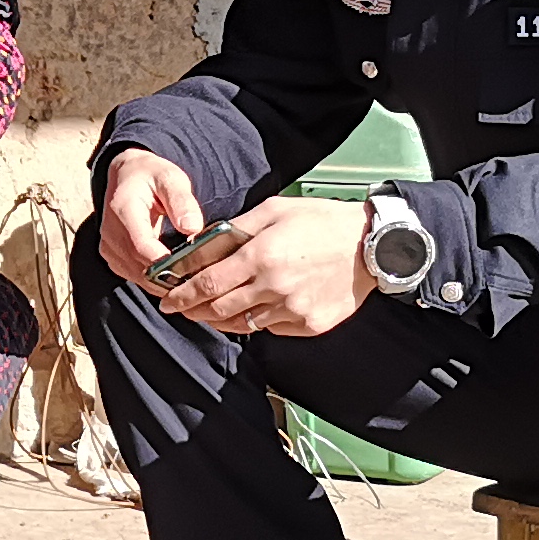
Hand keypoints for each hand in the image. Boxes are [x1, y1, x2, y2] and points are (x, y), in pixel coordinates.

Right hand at [95, 147, 207, 291]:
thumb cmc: (151, 176)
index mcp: (122, 209)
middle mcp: (110, 231)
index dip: (166, 262)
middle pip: (139, 265)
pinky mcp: (112, 256)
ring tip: (187, 274)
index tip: (192, 266)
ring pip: (137, 275)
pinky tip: (171, 272)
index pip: (142, 246)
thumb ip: (181, 201)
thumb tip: (192, 228)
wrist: (126, 176)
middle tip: (197, 274)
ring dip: (161, 279)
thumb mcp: (170, 178)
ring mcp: (108, 246)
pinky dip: (152, 279)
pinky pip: (133, 275)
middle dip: (168, 274)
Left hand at [153, 194, 374, 340]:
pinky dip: (255, 321)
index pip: (206, 283)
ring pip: (241, 324)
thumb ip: (236, 229)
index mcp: (260, 255)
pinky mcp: (308, 325)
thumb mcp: (274, 210)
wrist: (372, 246)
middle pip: (217, 309)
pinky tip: (251, 309)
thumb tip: (202, 245)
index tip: (167, 299)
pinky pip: (269, 329)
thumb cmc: (322, 222)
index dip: (180, 294)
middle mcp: (273, 287)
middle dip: (193, 310)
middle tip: (180, 308)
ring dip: (219, 319)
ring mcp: (292, 310)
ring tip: (208, 311)